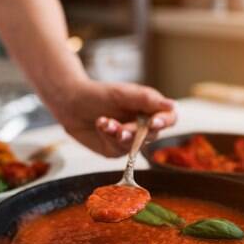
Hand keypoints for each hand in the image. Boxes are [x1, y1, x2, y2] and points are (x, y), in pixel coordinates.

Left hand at [50, 79, 176, 156]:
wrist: (71, 103)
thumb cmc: (99, 94)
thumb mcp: (124, 93)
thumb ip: (147, 99)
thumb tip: (172, 106)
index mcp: (150, 109)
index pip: (169, 118)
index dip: (165, 122)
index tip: (154, 123)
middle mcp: (142, 127)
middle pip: (152, 135)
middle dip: (136, 132)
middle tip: (120, 128)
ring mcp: (129, 140)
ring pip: (134, 145)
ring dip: (120, 134)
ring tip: (105, 122)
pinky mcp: (114, 150)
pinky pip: (117, 149)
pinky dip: (108, 136)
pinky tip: (100, 124)